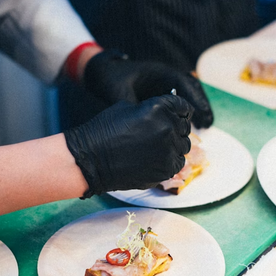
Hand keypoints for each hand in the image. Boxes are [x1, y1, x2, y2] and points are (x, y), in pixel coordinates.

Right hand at [63, 95, 193, 197]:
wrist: (90, 159)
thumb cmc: (104, 130)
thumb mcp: (127, 108)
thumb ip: (152, 109)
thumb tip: (166, 112)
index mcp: (159, 108)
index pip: (183, 106)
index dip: (180, 111)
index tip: (177, 115)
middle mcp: (168, 127)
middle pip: (185, 127)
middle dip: (176, 128)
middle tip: (162, 133)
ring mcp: (168, 150)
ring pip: (183, 146)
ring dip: (174, 145)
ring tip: (157, 148)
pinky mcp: (166, 169)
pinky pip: (178, 163)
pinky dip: (170, 161)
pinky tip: (156, 159)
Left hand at [83, 50, 213, 127]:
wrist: (101, 72)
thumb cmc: (111, 79)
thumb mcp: (120, 93)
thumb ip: (133, 106)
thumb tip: (145, 123)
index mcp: (160, 72)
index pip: (184, 83)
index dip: (195, 99)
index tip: (201, 115)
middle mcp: (166, 76)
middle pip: (192, 88)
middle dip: (201, 105)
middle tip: (209, 123)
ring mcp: (164, 83)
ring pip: (188, 94)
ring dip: (196, 108)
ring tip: (205, 126)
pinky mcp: (161, 92)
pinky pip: (179, 101)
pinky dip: (186, 112)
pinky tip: (187, 127)